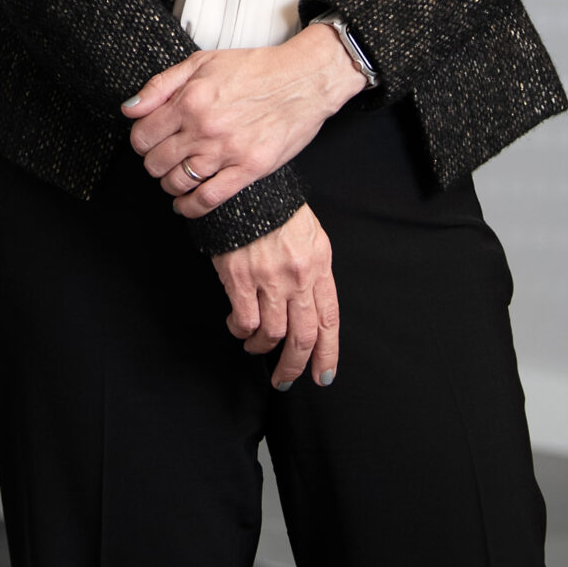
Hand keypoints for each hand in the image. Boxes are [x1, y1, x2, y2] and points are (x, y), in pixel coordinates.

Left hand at [122, 23, 364, 220]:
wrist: (303, 79)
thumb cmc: (255, 68)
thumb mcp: (201, 62)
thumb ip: (160, 85)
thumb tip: (129, 109)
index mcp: (189, 100)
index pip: (141, 135)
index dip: (141, 140)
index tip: (149, 140)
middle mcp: (204, 128)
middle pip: (155, 162)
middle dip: (154, 162)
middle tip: (164, 157)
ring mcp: (226, 151)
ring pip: (177, 183)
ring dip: (170, 183)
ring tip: (176, 176)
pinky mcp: (248, 169)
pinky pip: (208, 199)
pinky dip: (190, 206)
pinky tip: (186, 203)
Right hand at [213, 202, 338, 388]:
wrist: (245, 185)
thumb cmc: (275, 208)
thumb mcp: (309, 235)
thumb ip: (312, 271)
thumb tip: (307, 306)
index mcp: (320, 265)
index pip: (329, 320)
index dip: (327, 353)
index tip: (323, 376)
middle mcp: (299, 276)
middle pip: (303, 336)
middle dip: (294, 366)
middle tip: (284, 381)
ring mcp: (270, 279)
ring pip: (273, 334)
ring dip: (262, 348)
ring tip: (254, 346)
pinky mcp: (240, 278)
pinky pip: (246, 320)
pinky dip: (241, 330)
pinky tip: (237, 327)